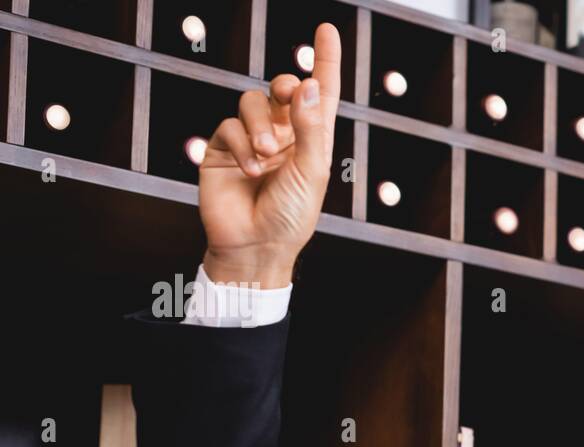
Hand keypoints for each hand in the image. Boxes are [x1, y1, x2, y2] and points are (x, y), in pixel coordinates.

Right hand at [198, 22, 341, 287]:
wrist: (255, 245)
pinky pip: (229, 126)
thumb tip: (308, 85)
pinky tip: (250, 170)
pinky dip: (241, 144)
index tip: (327, 30)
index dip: (325, 61)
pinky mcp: (223, 148)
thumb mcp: (310, 172)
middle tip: (288, 94)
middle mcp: (284, 134)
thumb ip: (310, 129)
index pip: (321, 93)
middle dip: (286, 86)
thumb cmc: (291, 216)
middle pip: (283, 89)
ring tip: (266, 155)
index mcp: (313, 139)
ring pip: (252, 102)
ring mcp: (252, 139)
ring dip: (260, 124)